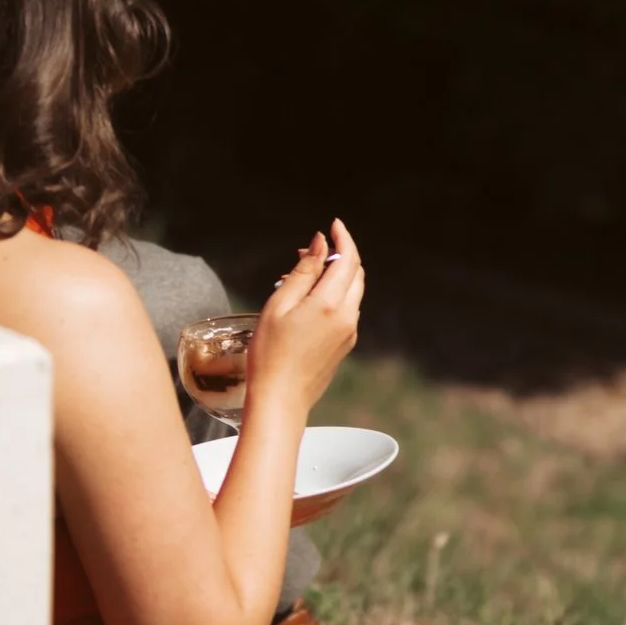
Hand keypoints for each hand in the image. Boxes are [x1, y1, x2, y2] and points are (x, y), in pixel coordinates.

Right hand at [243, 221, 362, 421]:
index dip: (342, 238)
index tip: (333, 224)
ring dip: (334, 276)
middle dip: (337, 255)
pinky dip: (333, 295)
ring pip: (351, 291)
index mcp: (331, 304)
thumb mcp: (279, 305)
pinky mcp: (344, 345)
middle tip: (308, 252)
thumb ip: (304, 272)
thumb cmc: (270, 354)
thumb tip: (320, 244)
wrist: (280, 400)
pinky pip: (346, 309)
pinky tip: (306, 300)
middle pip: (355, 273)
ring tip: (300, 276)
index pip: (348, 259)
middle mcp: (347, 317)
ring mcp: (349, 333)